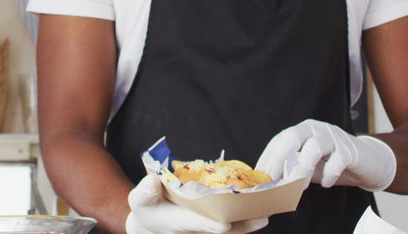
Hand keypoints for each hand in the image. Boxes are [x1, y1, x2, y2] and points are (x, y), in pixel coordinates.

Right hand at [125, 174, 268, 233]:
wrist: (151, 222)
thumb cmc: (146, 208)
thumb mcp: (139, 199)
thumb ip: (145, 190)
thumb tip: (154, 180)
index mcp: (179, 221)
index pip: (197, 224)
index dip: (210, 225)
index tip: (223, 224)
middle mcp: (197, 226)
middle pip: (222, 227)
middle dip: (241, 224)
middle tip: (262, 218)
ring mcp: (207, 224)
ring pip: (232, 226)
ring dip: (249, 221)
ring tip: (268, 213)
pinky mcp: (213, 219)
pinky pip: (234, 220)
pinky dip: (247, 215)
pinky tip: (263, 206)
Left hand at [256, 119, 395, 191]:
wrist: (365, 161)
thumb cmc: (331, 163)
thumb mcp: (308, 165)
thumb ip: (291, 170)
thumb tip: (270, 186)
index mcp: (302, 131)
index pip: (280, 139)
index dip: (268, 157)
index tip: (260, 176)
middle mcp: (316, 129)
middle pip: (293, 137)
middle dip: (280, 158)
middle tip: (273, 180)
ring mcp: (334, 137)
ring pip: (315, 147)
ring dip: (303, 168)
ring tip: (299, 186)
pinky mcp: (350, 149)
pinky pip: (338, 159)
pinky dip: (331, 173)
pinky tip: (327, 184)